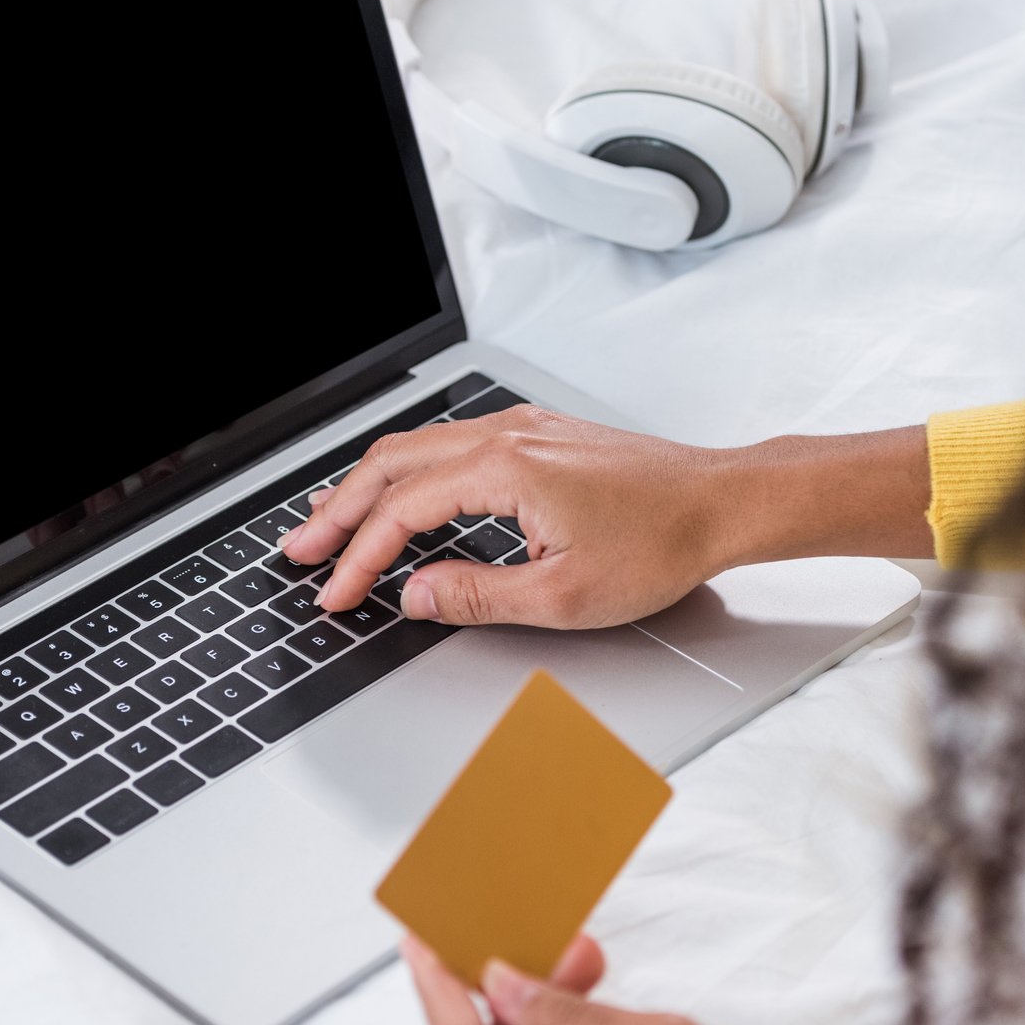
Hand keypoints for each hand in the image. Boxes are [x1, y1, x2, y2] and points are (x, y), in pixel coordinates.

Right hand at [278, 406, 931, 628]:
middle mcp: (506, 436)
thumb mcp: (565, 594)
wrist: (723, 503)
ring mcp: (521, 429)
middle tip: (301, 550)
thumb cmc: (662, 543)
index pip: (403, 512)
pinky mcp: (537, 436)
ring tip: (329, 519)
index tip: (335, 595)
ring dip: (367, 486)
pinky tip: (400, 492)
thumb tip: (414, 595)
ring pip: (417, 448)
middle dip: (339, 511)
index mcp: (505, 469)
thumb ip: (477, 595)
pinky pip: (449, 444)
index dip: (359, 559)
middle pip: (393, 466)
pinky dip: (408, 472)